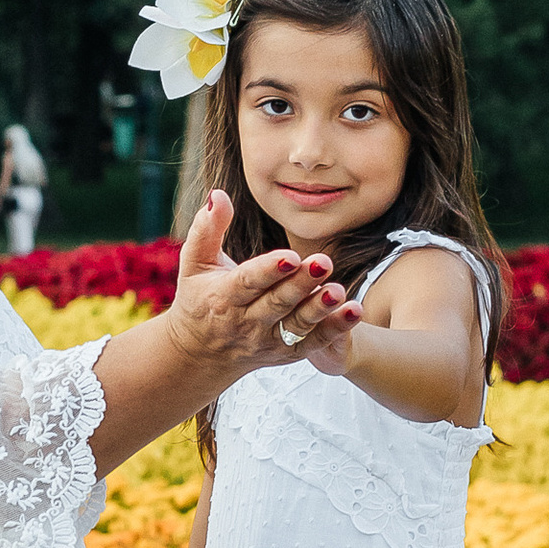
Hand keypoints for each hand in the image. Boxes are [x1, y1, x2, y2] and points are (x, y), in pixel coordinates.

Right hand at [161, 193, 343, 381]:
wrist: (201, 353)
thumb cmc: (199, 297)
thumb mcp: (194, 263)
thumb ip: (207, 229)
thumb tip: (218, 194)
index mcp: (223, 297)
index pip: (248, 282)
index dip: (269, 270)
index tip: (291, 255)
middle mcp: (245, 322)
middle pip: (277, 302)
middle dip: (300, 284)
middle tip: (324, 262)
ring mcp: (267, 340)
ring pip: (297, 325)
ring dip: (320, 309)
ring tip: (339, 291)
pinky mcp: (285, 353)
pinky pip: (313, 342)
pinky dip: (334, 329)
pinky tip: (354, 312)